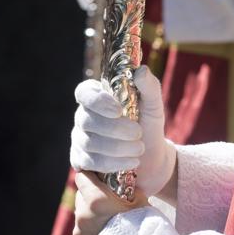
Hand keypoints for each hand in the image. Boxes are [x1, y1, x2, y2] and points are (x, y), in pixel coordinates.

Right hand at [70, 66, 176, 198]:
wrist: (151, 157)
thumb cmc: (149, 124)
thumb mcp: (153, 105)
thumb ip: (149, 86)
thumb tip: (141, 70)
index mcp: (98, 95)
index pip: (83, 92)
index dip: (97, 101)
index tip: (118, 110)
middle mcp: (84, 115)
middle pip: (87, 121)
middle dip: (114, 129)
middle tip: (138, 133)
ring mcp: (80, 138)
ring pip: (89, 143)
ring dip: (117, 148)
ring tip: (139, 149)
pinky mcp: (81, 160)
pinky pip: (89, 162)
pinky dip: (112, 163)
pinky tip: (131, 163)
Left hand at [73, 171, 148, 234]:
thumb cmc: (141, 226)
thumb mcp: (139, 200)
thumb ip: (127, 187)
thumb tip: (124, 177)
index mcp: (95, 201)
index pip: (82, 176)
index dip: (90, 172)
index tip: (98, 173)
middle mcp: (82, 216)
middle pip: (81, 195)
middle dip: (91, 192)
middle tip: (107, 196)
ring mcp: (78, 234)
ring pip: (80, 214)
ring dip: (90, 212)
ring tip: (108, 218)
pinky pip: (81, 232)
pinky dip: (90, 230)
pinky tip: (104, 233)